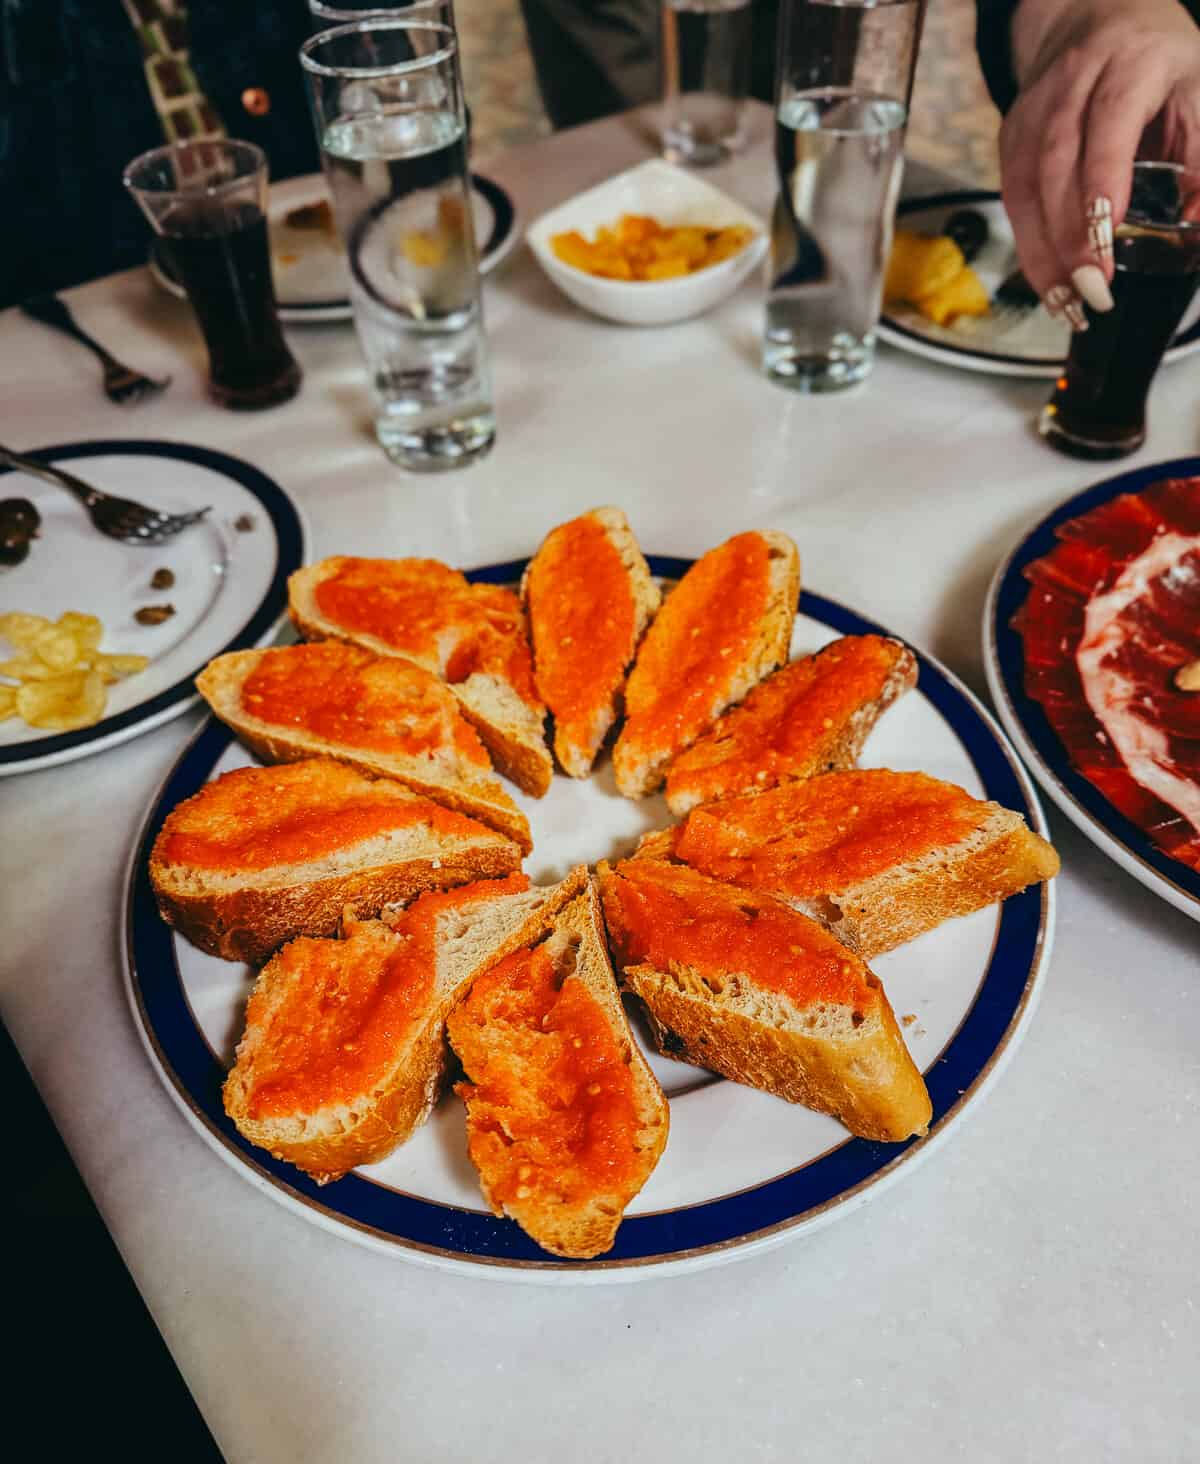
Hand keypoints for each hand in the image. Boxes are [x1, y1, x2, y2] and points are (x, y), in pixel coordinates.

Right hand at [999, 0, 1199, 326]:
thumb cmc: (1154, 61)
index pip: (1109, 123)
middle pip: (1058, 165)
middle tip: (1093, 288)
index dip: (1104, 178)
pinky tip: (1049, 284)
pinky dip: (1030, 247)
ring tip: (1068, 303)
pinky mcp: (1011, 138)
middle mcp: (1072, 84)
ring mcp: (1033, 113)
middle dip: (1072, 234)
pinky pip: (1013, 200)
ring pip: (1026, 188)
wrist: (1092, 19)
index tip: (1109, 231)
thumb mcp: (1196, 92)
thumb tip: (1195, 224)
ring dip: (1044, 252)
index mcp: (1129, 64)